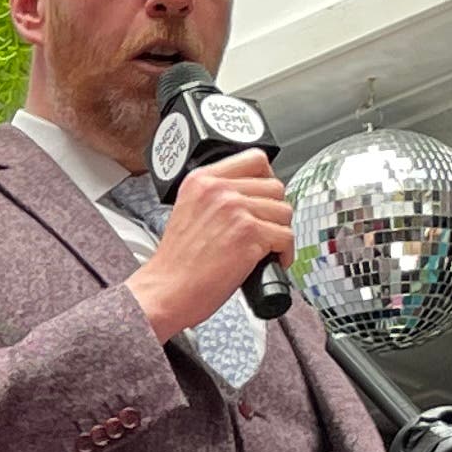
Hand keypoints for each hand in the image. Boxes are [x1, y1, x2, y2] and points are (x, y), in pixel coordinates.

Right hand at [127, 149, 291, 340]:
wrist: (165, 292)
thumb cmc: (176, 263)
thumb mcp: (188, 211)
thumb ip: (217, 196)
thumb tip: (254, 196)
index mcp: (201, 180)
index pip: (255, 159)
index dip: (266, 180)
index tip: (263, 199)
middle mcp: (218, 189)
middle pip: (275, 187)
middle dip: (273, 212)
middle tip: (262, 231)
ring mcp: (235, 210)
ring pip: (284, 211)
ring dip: (279, 233)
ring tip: (263, 248)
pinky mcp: (248, 234)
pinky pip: (286, 237)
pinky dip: (284, 253)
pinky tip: (269, 262)